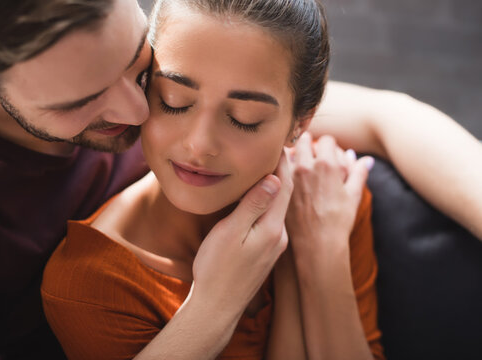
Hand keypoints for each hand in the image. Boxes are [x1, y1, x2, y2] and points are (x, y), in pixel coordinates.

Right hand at [192, 151, 292, 317]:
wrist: (217, 307)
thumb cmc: (217, 269)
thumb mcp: (231, 233)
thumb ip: (253, 205)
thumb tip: (273, 178)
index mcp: (272, 228)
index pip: (284, 186)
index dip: (282, 161)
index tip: (277, 140)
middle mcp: (279, 235)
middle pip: (285, 195)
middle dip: (283, 169)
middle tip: (278, 146)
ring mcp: (274, 245)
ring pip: (279, 207)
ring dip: (277, 185)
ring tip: (271, 165)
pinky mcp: (266, 252)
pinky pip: (272, 219)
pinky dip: (270, 202)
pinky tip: (261, 196)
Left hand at [285, 133, 372, 261]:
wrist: (316, 243)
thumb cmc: (338, 221)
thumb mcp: (353, 196)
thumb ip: (359, 173)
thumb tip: (366, 160)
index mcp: (327, 164)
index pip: (326, 139)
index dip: (330, 145)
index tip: (329, 153)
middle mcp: (306, 166)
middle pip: (304, 140)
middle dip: (309, 144)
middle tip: (312, 155)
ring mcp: (289, 176)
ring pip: (289, 152)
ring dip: (294, 154)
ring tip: (300, 166)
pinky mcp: (279, 186)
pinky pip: (279, 168)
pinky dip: (283, 168)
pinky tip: (287, 178)